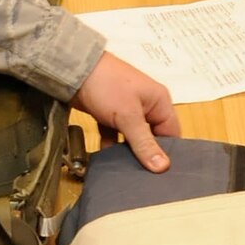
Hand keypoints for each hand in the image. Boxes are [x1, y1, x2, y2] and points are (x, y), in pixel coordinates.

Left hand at [71, 52, 180, 171]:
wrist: (72, 69)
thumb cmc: (106, 83)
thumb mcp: (128, 116)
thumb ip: (144, 142)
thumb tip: (162, 166)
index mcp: (159, 102)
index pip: (171, 133)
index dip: (168, 153)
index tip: (161, 173)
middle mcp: (145, 106)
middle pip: (151, 137)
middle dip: (145, 155)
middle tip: (141, 176)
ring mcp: (126, 110)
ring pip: (131, 138)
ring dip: (126, 152)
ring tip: (124, 171)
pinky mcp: (108, 114)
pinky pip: (114, 135)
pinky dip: (110, 145)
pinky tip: (106, 159)